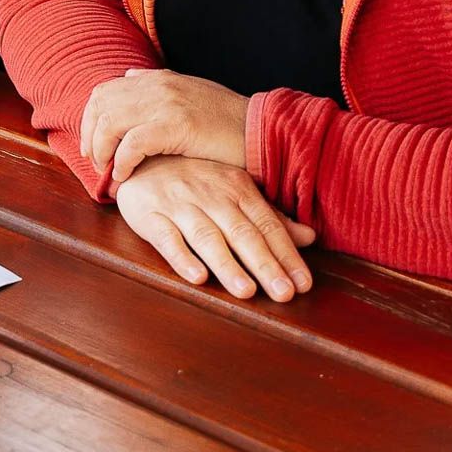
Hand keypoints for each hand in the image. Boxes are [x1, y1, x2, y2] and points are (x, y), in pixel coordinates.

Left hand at [81, 67, 250, 183]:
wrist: (261, 129)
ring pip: (110, 122)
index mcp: (158, 78)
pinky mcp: (176, 126)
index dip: (90, 118)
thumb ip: (159, 85)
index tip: (91, 144)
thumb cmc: (226, 120)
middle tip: (95, 162)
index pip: (105, 90)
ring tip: (108, 171)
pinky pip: (132, 143)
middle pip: (100, 104)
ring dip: (101, 150)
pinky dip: (121, 161)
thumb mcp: (190, 91)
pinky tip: (125, 175)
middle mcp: (157, 85)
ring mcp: (166, 103)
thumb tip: (130, 76)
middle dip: (90, 135)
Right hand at [114, 156, 315, 300]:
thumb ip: (270, 217)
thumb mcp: (234, 192)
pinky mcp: (150, 215)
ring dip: (228, 265)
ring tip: (247, 292)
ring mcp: (180, 205)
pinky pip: (167, 238)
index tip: (303, 284)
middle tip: (284, 293)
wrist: (141, 157)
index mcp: (237, 189)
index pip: (267, 225)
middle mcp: (211, 196)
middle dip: (265, 264)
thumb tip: (309, 237)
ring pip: (207, 237)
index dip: (286, 254)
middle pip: (242, 233)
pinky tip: (197, 277)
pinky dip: (182, 257)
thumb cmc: (195, 181)